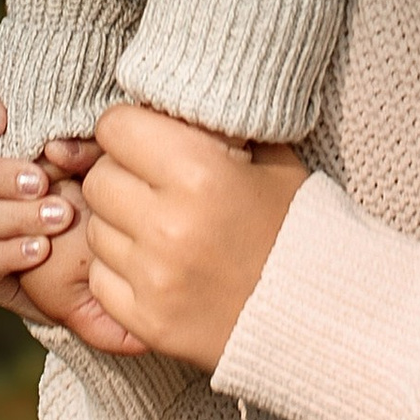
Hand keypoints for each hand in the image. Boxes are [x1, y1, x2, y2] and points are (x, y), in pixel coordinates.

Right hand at [0, 67, 136, 354]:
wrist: (115, 258)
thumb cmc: (107, 185)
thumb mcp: (105, 156)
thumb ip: (85, 144)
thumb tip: (56, 148)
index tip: (1, 121)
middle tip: (40, 181)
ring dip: (13, 215)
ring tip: (60, 217)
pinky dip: (9, 253)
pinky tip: (41, 250)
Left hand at [82, 103, 308, 373]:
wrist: (323, 313)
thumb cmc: (297, 226)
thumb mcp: (271, 159)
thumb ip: (214, 128)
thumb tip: (160, 99)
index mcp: (200, 173)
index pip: (115, 128)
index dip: (130, 130)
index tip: (148, 141)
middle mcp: (168, 225)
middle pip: (98, 180)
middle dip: (121, 177)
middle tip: (155, 188)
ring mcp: (154, 278)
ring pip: (95, 229)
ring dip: (120, 225)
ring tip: (162, 230)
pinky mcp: (146, 320)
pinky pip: (99, 279)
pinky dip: (121, 271)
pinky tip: (159, 268)